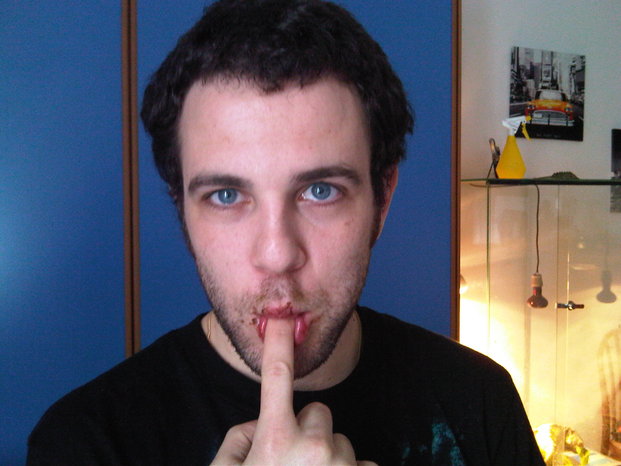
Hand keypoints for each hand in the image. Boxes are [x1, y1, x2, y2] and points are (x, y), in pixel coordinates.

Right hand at [211, 318, 374, 464]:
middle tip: (290, 462)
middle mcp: (311, 448)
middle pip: (318, 412)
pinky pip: (362, 463)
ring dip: (326, 455)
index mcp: (275, 440)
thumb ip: (241, 435)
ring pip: (339, 439)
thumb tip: (262, 422)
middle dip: (306, 430)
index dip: (279, 343)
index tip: (281, 319)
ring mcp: (340, 465)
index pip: (277, 376)